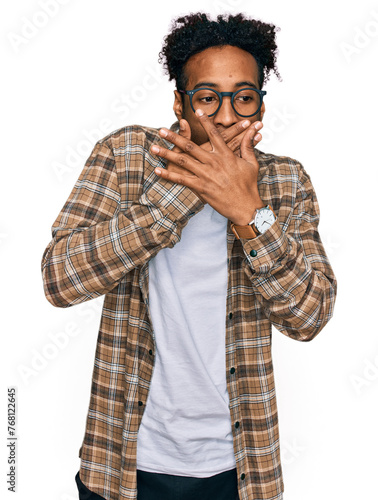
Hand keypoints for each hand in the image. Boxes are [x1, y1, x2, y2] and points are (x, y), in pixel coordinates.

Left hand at [151, 109, 264, 224]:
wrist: (245, 206)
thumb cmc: (249, 186)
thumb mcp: (251, 163)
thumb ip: (248, 146)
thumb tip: (252, 132)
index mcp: (225, 154)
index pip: (213, 133)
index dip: (205, 122)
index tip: (197, 111)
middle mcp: (213, 162)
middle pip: (190, 146)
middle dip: (174, 137)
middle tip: (162, 130)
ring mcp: (206, 175)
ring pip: (182, 161)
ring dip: (166, 154)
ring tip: (154, 148)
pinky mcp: (201, 187)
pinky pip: (181, 180)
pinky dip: (169, 175)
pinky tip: (158, 170)